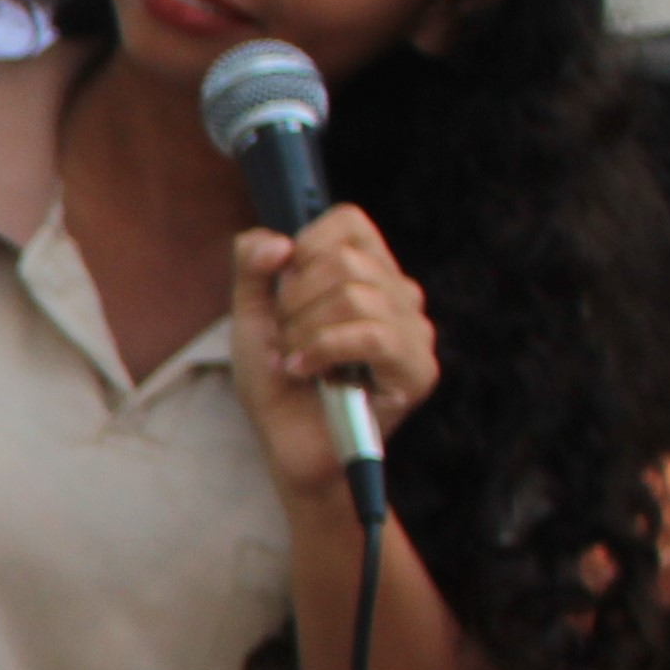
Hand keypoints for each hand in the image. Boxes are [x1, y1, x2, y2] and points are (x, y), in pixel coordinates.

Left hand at [228, 205, 438, 500]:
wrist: (287, 447)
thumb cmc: (277, 381)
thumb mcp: (252, 315)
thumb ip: (252, 266)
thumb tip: (279, 242)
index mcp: (368, 272)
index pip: (348, 222)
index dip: (305, 248)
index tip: (284, 290)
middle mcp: (399, 294)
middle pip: (344, 261)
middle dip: (295, 302)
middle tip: (288, 338)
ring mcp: (414, 331)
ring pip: (354, 296)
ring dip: (305, 332)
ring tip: (297, 360)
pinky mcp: (417, 370)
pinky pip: (370, 336)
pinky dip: (323, 351)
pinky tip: (306, 372)